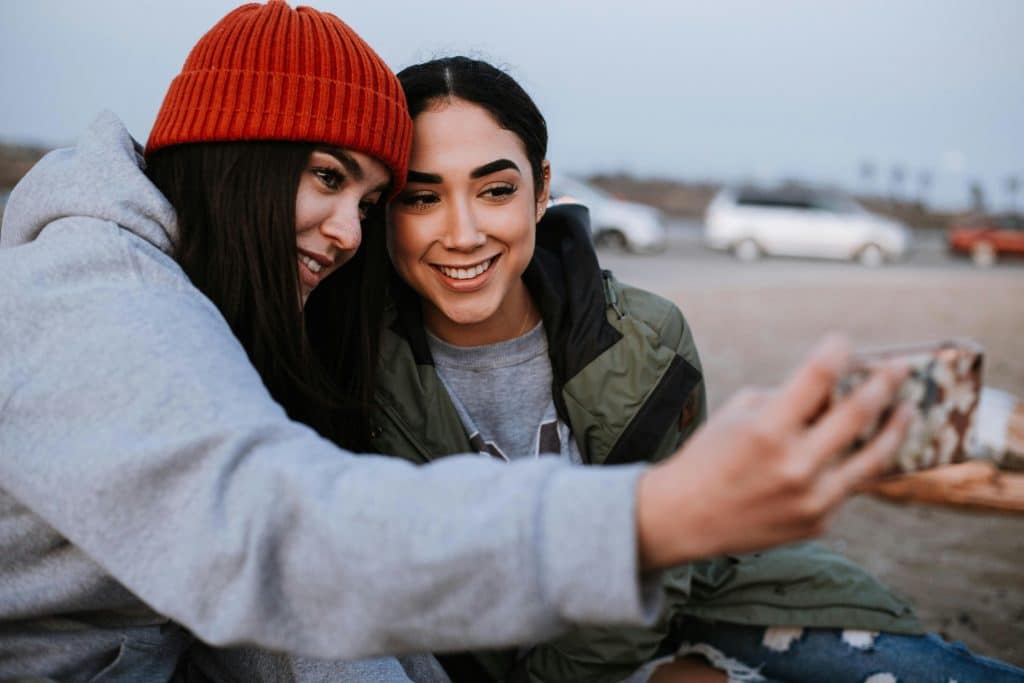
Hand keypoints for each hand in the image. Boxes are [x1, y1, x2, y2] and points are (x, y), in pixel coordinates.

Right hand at [636, 334, 911, 569]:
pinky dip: (852, 464)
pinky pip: (847, 486)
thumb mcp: (739, 414)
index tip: (843, 341)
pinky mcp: (817, 522)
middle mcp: (794, 465)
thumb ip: (787, 399)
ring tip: (908, 409)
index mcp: (767, 430)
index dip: (835, 352)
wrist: (686, 518)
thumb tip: (834, 390)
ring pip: (872, 458)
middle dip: (883, 383)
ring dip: (895, 428)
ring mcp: (811, 498)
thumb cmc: (710, 456)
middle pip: (857, 414)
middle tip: (899, 367)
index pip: (817, 376)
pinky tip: (860, 450)